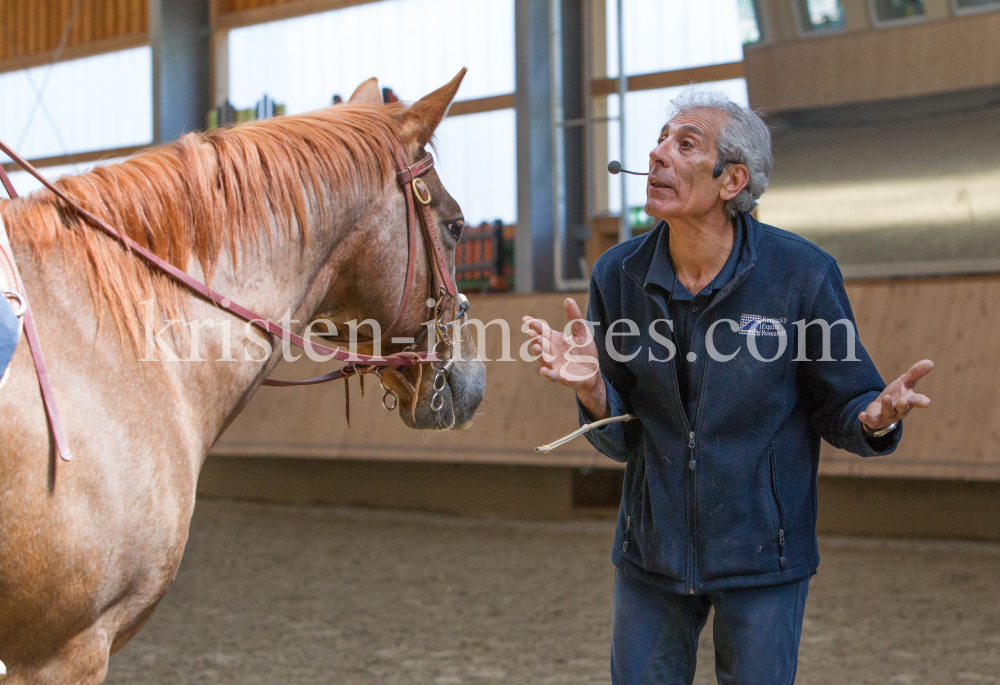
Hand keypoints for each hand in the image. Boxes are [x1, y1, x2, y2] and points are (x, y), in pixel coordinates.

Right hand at [522, 298, 607, 418]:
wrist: (593, 372)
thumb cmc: (584, 351)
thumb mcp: (582, 332)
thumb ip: (575, 317)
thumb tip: (568, 299)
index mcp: (554, 339)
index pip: (541, 330)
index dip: (533, 325)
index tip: (526, 319)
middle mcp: (551, 351)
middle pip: (540, 344)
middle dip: (534, 338)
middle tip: (531, 331)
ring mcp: (555, 364)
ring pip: (543, 359)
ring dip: (538, 354)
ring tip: (536, 346)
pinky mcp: (561, 376)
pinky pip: (552, 375)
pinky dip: (547, 374)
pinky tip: (543, 370)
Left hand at [859, 359, 933, 430]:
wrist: (880, 410)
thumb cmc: (897, 395)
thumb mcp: (905, 383)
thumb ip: (915, 373)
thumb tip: (931, 362)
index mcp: (909, 401)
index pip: (917, 401)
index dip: (922, 402)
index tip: (926, 402)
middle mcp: (900, 410)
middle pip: (903, 409)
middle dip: (904, 405)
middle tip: (903, 400)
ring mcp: (888, 416)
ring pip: (888, 412)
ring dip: (887, 406)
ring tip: (886, 397)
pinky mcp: (875, 420)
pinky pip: (871, 420)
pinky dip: (867, 418)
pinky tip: (861, 415)